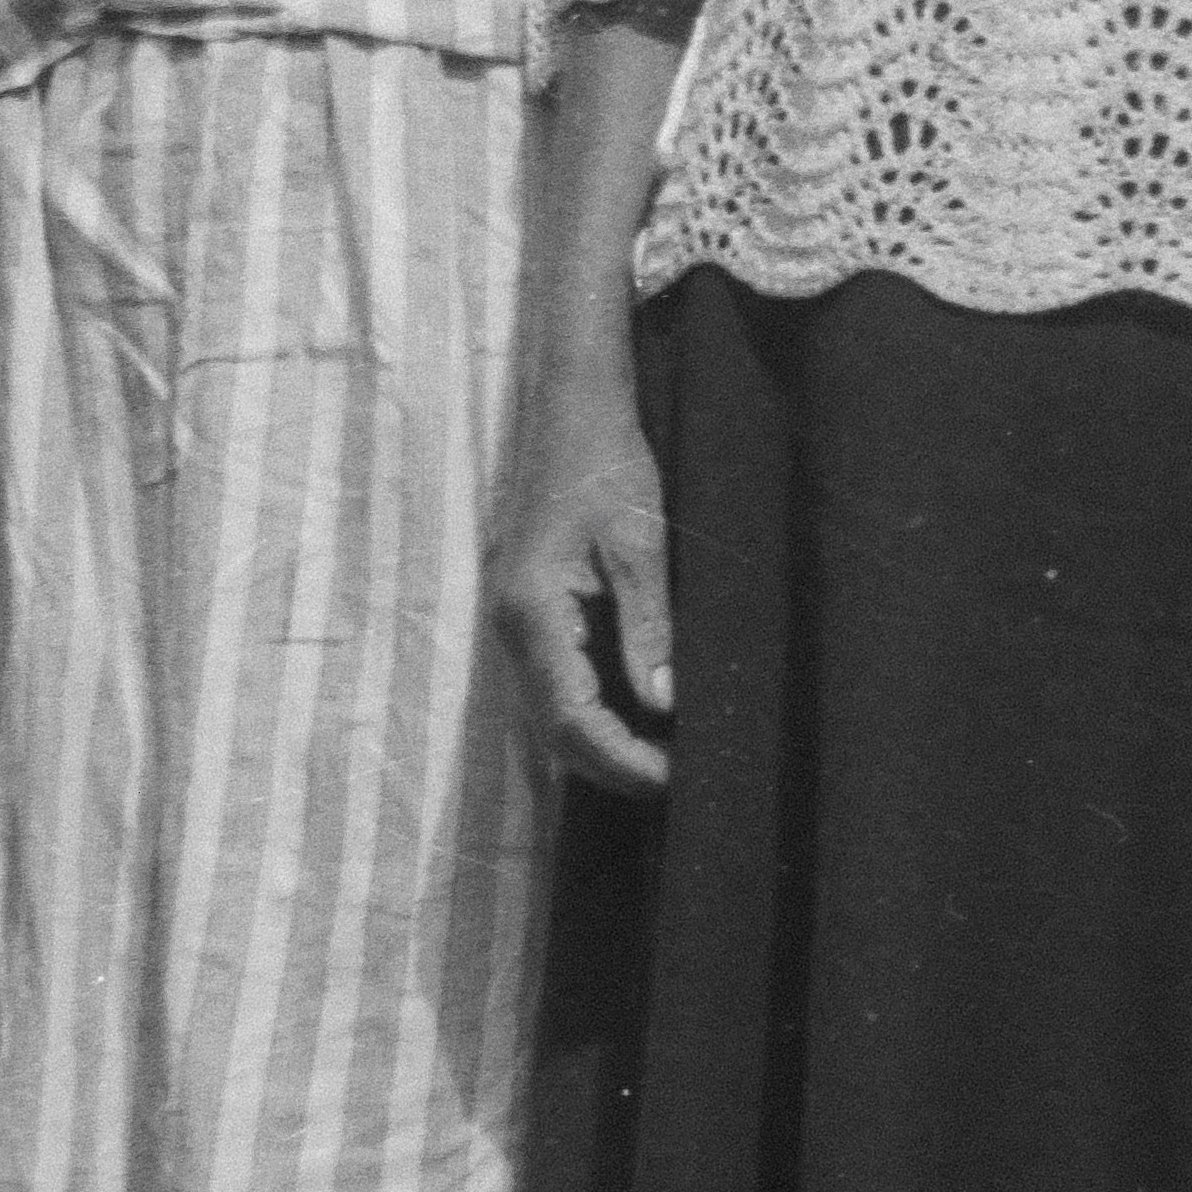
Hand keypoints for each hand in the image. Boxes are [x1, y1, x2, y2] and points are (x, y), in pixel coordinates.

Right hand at [489, 365, 675, 796]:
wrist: (572, 409)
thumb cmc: (606, 463)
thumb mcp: (639, 542)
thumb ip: (648, 625)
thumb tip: (663, 705)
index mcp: (533, 611)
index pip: (572, 718)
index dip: (622, 760)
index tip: (675, 779)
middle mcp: (513, 626)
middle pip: (554, 730)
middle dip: (613, 766)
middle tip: (678, 782)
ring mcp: (516, 622)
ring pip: (551, 714)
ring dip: (603, 745)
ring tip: (664, 761)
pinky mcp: (531, 613)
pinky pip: (556, 684)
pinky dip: (593, 714)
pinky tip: (637, 719)